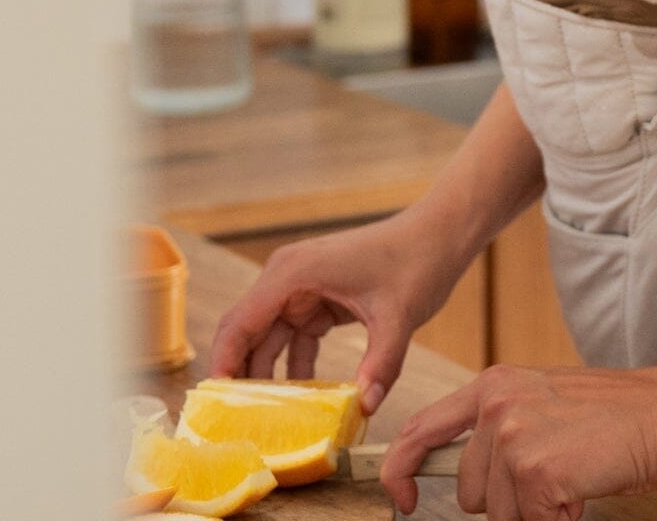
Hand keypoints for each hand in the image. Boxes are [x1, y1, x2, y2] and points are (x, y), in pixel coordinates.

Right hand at [206, 212, 463, 414]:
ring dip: (270, 376)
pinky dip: (297, 367)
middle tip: (237, 421)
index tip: (215, 402)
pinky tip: (303, 401)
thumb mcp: (400, 316)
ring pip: (271, 339)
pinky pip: (296, 339)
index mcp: (293, 272)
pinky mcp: (319, 299)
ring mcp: (302, 288)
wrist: (440, 235)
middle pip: (248, 333)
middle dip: (241, 375)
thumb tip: (367, 406)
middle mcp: (288, 277)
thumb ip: (382, 363)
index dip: (224, 362)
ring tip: (266, 420)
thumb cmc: (417, 261)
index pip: (241, 321)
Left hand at [380, 364, 656, 520]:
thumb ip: (499, 427)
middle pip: (470, 490)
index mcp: (492, 385)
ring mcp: (513, 438)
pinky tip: (582, 489)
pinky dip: (559, 518)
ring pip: (500, 513)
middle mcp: (495, 407)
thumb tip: (470, 478)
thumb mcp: (542, 401)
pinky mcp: (534, 471)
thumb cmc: (614, 414)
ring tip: (574, 478)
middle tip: (555, 475)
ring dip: (536, 510)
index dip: (402, 468)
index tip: (401, 497)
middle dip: (507, 500)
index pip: (421, 429)